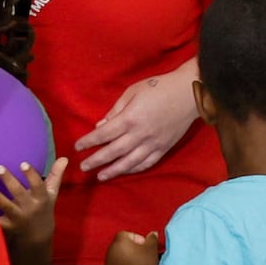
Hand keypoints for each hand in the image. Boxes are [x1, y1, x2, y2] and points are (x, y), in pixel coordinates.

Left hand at [0, 161, 57, 242]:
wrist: (38, 237)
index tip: (23, 164)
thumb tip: (64, 158)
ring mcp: (18, 218)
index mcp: (41, 198)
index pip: (38, 186)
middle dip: (9, 181)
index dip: (31, 175)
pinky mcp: (7, 226)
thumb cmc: (43, 209)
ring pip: (6, 206)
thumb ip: (55, 176)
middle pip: (19, 193)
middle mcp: (30, 208)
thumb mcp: (51, 194)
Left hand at [72, 69, 201, 181]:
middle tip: (83, 167)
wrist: (189, 93)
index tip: (77, 147)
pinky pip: (147, 163)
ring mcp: (153, 143)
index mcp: (130, 118)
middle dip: (96, 160)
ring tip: (100, 176)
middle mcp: (140, 134)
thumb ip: (115, 110)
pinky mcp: (164, 148)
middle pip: (113, 152)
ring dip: (113, 171)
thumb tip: (100, 126)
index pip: (104, 134)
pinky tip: (125, 171)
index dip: (89, 142)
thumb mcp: (132, 92)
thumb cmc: (159, 88)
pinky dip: (134, 169)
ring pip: (130, 162)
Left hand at [103, 230, 162, 264]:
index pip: (124, 234)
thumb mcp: (152, 247)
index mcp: (119, 241)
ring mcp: (109, 262)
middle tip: (141, 253)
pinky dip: (122, 264)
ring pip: (117, 254)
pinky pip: (115, 264)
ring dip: (125, 255)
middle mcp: (110, 250)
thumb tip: (152, 234)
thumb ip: (151, 238)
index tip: (143, 245)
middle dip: (129, 246)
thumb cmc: (147, 263)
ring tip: (137, 261)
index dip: (135, 237)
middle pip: (119, 244)